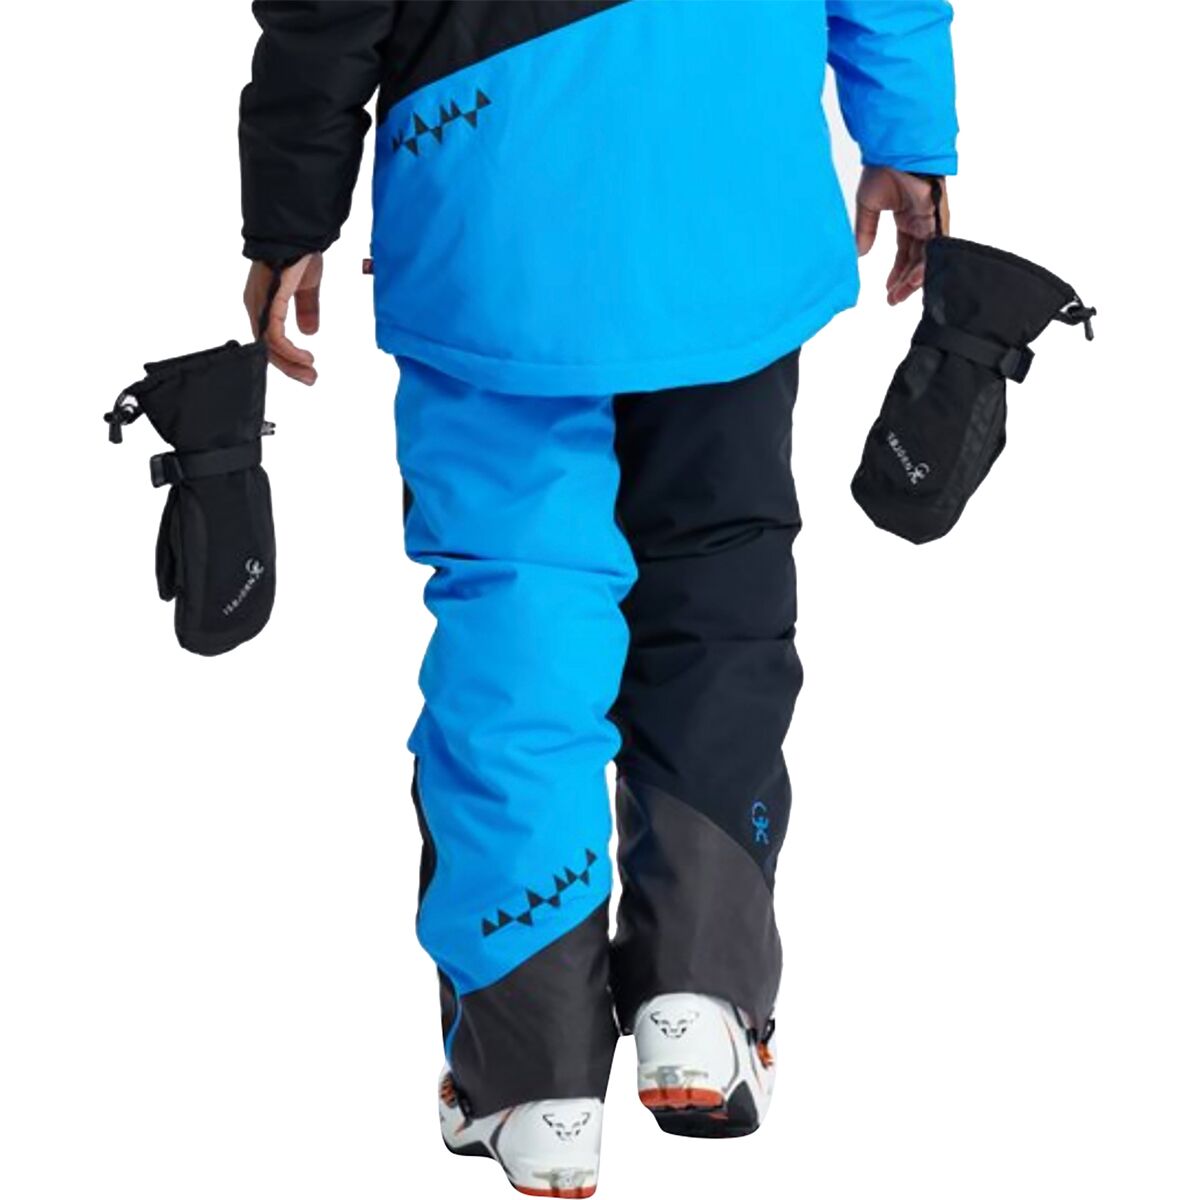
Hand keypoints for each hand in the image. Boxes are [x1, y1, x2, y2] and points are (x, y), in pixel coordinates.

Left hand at [243, 252, 322, 383]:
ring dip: (290, 364)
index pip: (270, 338)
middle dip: (289, 367)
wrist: (299, 233)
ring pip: (269, 346)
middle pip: (267, 347)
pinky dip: (290, 352)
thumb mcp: (307, 287)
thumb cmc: (300, 252)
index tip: (307, 367)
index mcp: (264, 302)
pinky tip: (306, 357)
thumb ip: (307, 309)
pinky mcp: (268, 304)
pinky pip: (274, 337)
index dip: (287, 357)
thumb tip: (310, 332)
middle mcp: (256, 306)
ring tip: (310, 373)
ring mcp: (260, 305)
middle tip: (309, 379)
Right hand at [854, 168, 949, 305]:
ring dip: (913, 279)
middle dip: (904, 281)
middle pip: (916, 259)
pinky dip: (925, 265)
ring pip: (926, 257)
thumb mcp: (868, 208)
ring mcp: (932, 220)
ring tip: (899, 296)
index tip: (887, 290)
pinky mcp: (937, 218)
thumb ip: (865, 232)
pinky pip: (934, 247)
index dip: (897, 272)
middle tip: (893, 299)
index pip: (905, 252)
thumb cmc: (882, 170)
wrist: (894, 151)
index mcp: (908, 218)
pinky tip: (913, 282)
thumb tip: (859, 255)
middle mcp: (922, 221)